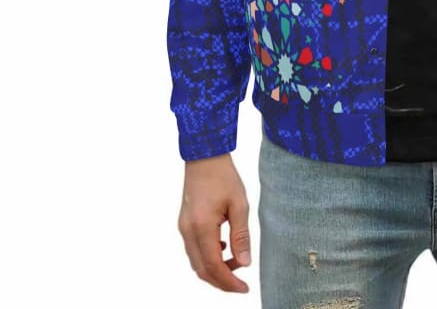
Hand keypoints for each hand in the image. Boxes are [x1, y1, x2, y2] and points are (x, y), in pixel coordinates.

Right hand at [178, 153, 251, 292]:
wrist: (204, 157)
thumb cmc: (223, 177)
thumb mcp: (239, 204)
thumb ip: (241, 235)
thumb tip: (244, 263)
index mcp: (202, 227)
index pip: (213, 266)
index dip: (228, 281)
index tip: (244, 288)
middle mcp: (188, 231)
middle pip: (202, 270)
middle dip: (221, 280)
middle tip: (241, 283)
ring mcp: (183, 228)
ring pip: (197, 261)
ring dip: (215, 268)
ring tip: (236, 263)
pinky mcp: (185, 223)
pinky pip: (194, 249)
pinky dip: (208, 256)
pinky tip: (224, 247)